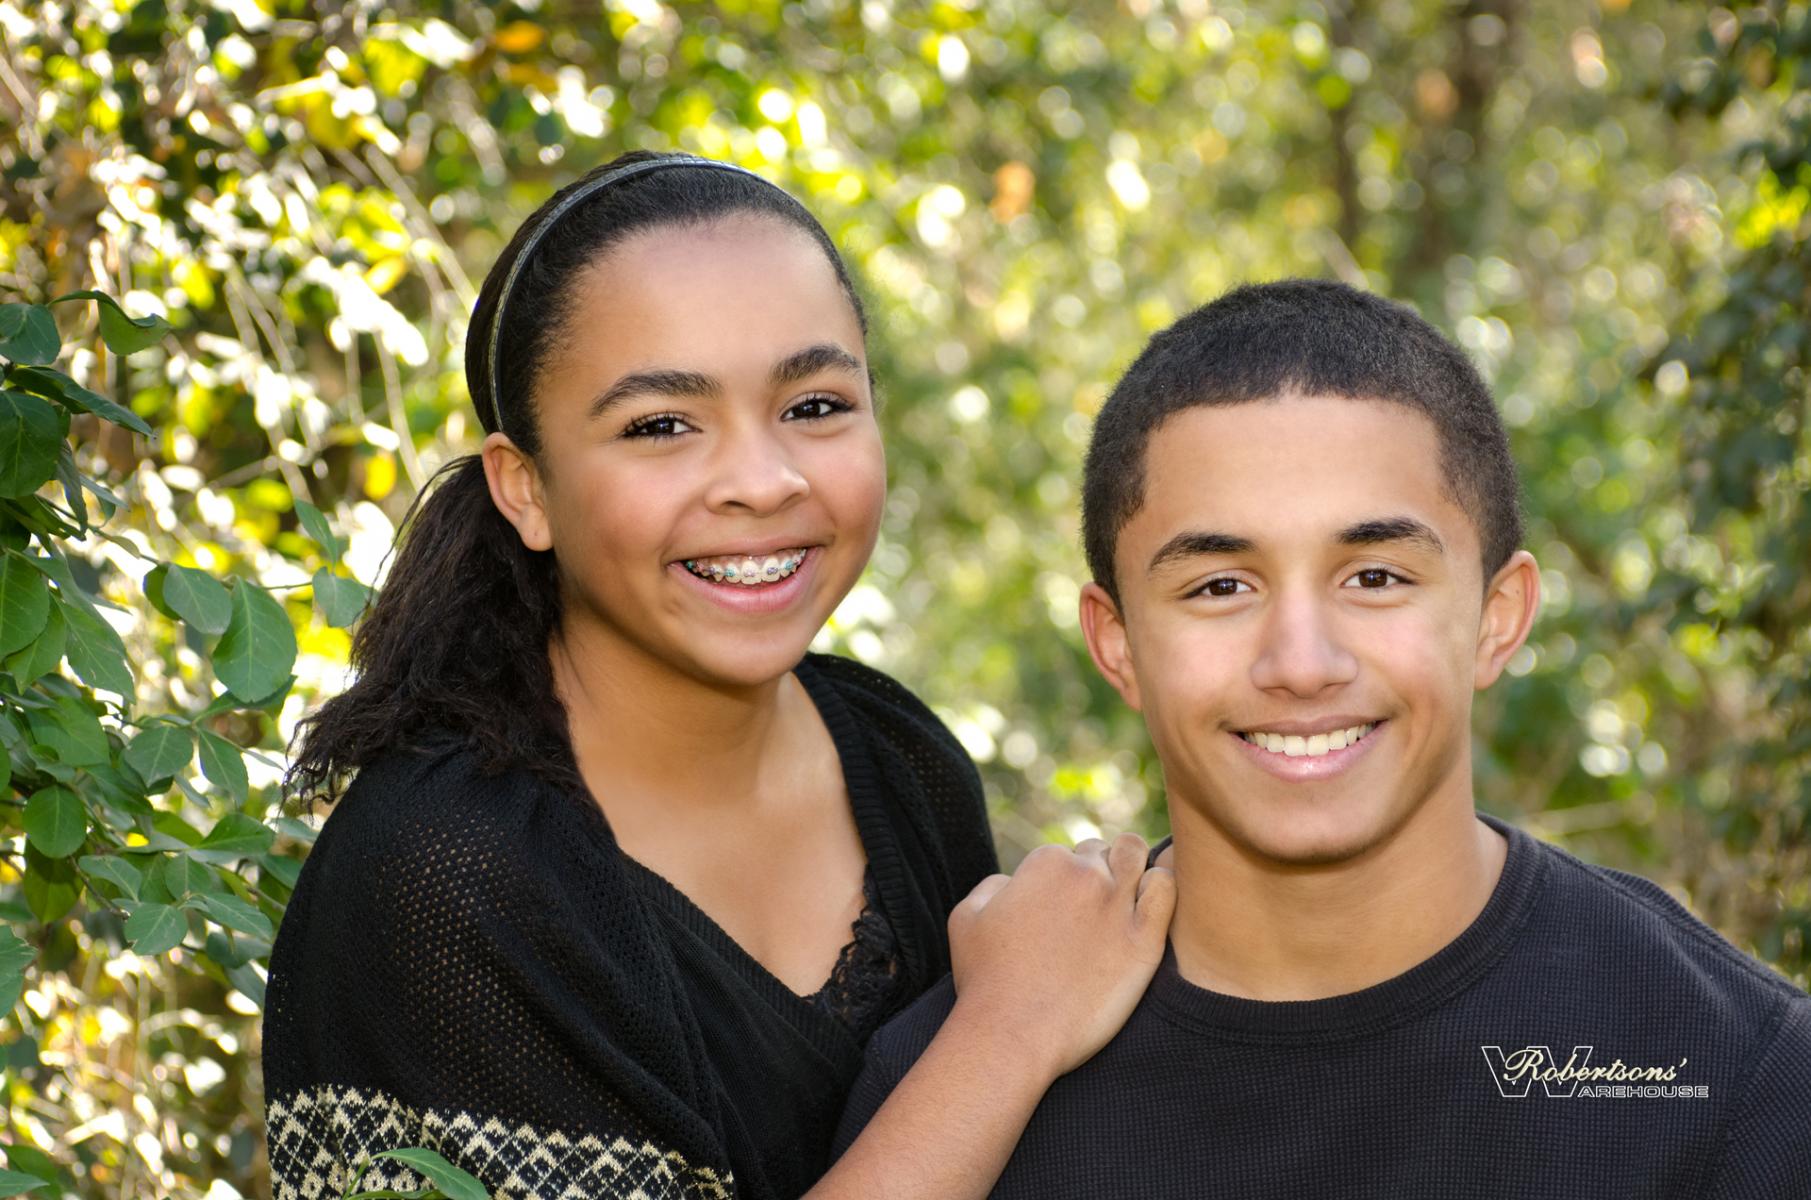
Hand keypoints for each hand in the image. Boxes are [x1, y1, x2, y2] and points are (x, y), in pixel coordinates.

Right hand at [946, 831, 1175, 1080]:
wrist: (1012, 1035)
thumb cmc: (984, 981)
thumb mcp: (967, 917)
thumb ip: (994, 885)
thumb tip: (1015, 882)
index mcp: (1046, 863)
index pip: (1068, 854)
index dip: (1063, 881)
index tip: (1058, 912)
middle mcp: (1086, 875)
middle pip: (1104, 854)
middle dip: (1097, 873)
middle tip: (1088, 914)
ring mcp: (1118, 906)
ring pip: (1137, 857)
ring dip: (1132, 869)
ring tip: (1122, 903)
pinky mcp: (1144, 941)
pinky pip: (1166, 890)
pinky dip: (1160, 889)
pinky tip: (1145, 913)